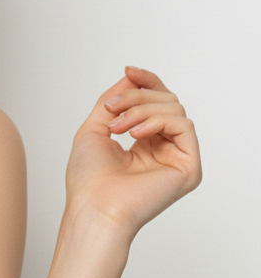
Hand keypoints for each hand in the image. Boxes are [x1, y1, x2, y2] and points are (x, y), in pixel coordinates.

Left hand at [64, 66, 201, 242]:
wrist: (93, 207)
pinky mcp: (189, 167)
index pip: (156, 102)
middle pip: (165, 101)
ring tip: (118, 127)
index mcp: (144, 142)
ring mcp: (177, 158)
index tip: (129, 70)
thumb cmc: (88, 179)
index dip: (145, 82)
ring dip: (141, 109)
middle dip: (136, 97)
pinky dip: (157, 121)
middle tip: (112, 109)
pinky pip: (183, 126)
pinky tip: (136, 134)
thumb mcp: (95, 127)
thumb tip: (131, 76)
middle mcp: (164, 148)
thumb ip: (114, 100)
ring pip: (174, 109)